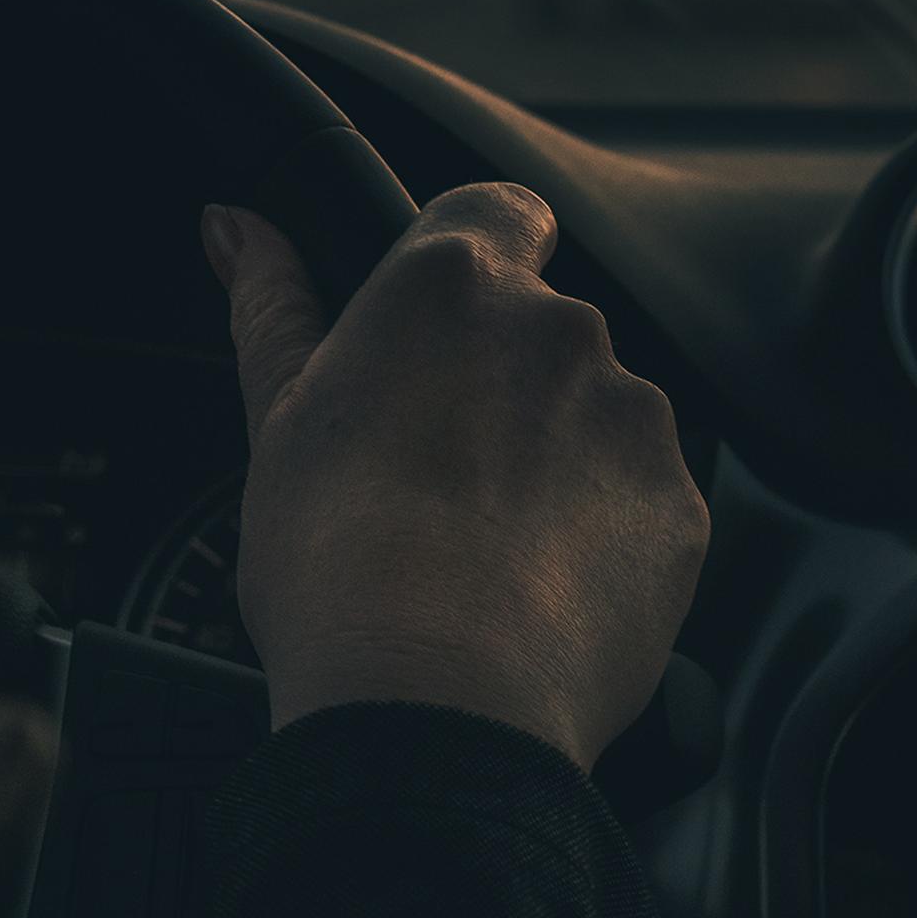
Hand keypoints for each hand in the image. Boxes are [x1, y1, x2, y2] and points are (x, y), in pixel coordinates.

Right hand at [202, 184, 707, 769]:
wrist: (434, 707)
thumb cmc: (337, 562)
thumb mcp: (277, 419)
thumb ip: (272, 305)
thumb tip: (234, 225)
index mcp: (455, 285)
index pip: (502, 211)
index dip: (482, 257)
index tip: (445, 329)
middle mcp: (561, 328)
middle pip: (545, 328)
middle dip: (505, 385)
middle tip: (437, 477)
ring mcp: (633, 415)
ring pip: (599, 414)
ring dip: (559, 459)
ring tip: (487, 552)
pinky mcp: (682, 504)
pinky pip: (643, 501)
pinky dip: (606, 534)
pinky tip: (541, 592)